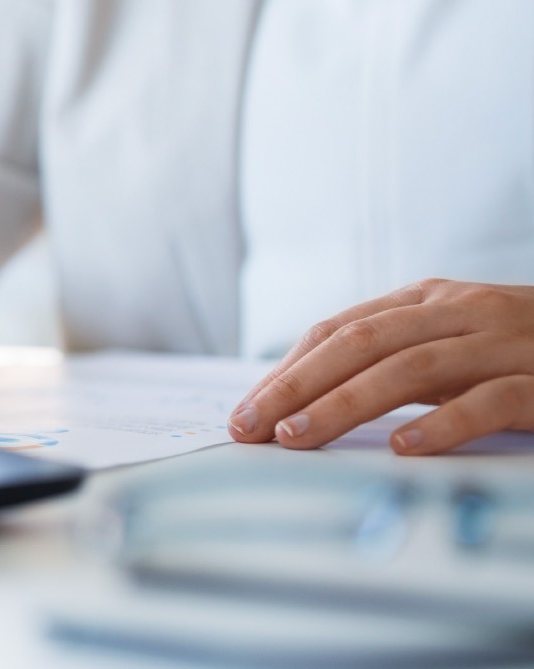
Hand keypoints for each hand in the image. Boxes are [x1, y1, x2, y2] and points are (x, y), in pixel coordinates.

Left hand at [228, 279, 533, 454]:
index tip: (244, 411)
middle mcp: (461, 312)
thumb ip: (393, 363)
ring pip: (410, 367)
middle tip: (250, 427)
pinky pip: (491, 400)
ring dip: (345, 404)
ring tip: (298, 438)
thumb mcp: (453, 349)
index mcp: (430, 301)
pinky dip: (444, 423)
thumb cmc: (525, 356)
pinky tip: (405, 448)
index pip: (339, 329)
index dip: (287, 370)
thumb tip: (304, 404)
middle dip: (295, 386)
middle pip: (360, 343)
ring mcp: (506, 343)